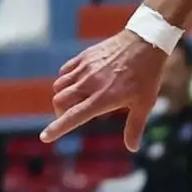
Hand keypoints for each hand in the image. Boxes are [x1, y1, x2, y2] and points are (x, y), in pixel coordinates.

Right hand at [43, 31, 167, 149]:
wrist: (145, 42)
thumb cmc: (147, 76)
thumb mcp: (144, 104)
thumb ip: (134, 127)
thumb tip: (132, 148)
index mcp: (102, 99)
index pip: (73, 117)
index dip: (57, 129)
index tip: (45, 137)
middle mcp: (89, 84)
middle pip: (59, 101)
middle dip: (59, 113)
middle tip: (70, 116)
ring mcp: (85, 68)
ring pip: (59, 86)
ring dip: (62, 96)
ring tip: (75, 100)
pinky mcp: (84, 56)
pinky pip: (65, 70)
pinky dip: (65, 79)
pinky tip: (76, 83)